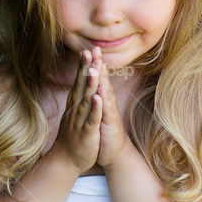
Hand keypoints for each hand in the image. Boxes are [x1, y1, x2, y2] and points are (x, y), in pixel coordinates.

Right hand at [50, 48, 101, 174]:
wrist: (65, 161)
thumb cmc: (72, 138)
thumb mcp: (74, 116)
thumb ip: (77, 101)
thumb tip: (77, 86)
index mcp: (75, 105)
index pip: (79, 83)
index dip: (83, 68)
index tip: (86, 51)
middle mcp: (76, 110)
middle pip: (80, 86)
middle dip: (85, 69)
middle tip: (88, 52)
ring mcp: (80, 121)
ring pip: (86, 100)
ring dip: (89, 85)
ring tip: (93, 69)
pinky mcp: (87, 133)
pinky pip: (91, 119)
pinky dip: (94, 108)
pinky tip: (97, 98)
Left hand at [91, 46, 130, 170]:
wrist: (114, 152)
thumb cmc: (104, 131)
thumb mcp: (97, 112)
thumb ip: (95, 97)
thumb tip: (91, 83)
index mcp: (101, 99)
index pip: (97, 79)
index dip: (93, 64)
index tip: (88, 49)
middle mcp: (107, 103)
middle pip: (103, 81)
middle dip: (98, 65)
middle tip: (95, 50)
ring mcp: (109, 113)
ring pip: (105, 93)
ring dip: (101, 80)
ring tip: (97, 66)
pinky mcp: (110, 124)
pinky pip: (106, 112)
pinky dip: (103, 102)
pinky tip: (101, 93)